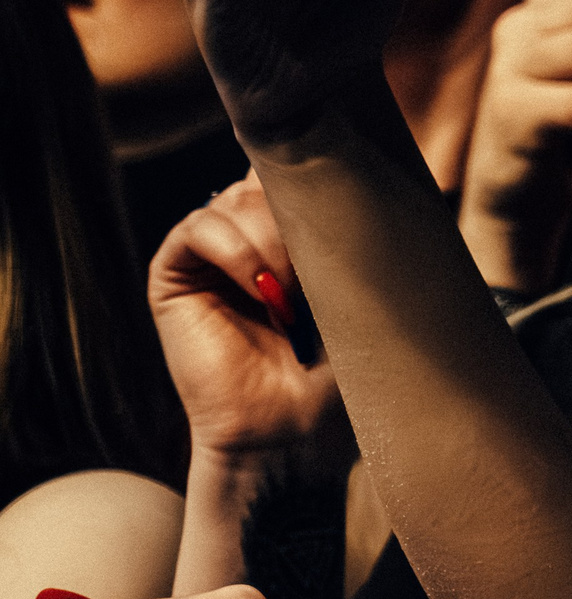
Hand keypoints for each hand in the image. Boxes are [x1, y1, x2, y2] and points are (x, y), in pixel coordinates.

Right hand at [149, 175, 342, 458]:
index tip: (349, 172)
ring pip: (237, 199)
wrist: (296, 434)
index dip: (321, 164)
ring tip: (293, 294)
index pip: (306, 172)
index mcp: (305, 238)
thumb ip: (355, 236)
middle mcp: (258, 238)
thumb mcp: (364, 295)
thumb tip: (367, 176)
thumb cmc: (341, 375)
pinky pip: (199, 228)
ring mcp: (216, 254)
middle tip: (325, 267)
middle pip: (271, 178)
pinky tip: (260, 290)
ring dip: (273, 238)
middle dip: (302, 210)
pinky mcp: (176, 275)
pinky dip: (234, 249)